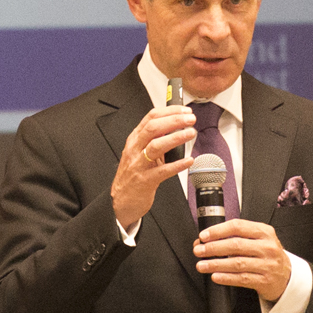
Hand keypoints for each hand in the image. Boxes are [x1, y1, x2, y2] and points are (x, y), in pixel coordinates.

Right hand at [109, 104, 196, 229]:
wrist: (121, 202)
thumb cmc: (133, 176)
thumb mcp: (139, 153)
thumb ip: (155, 140)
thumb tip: (175, 127)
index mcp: (134, 140)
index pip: (151, 117)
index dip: (170, 111)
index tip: (185, 111)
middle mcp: (135, 150)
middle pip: (153, 128)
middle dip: (174, 120)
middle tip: (190, 119)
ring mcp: (139, 165)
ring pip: (156, 146)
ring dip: (176, 138)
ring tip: (190, 134)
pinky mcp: (145, 181)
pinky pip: (163, 171)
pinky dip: (177, 165)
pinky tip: (189, 160)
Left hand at [194, 219, 290, 303]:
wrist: (286, 276)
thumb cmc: (267, 256)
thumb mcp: (259, 240)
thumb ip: (237, 236)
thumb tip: (207, 239)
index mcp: (264, 232)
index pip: (238, 227)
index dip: (218, 231)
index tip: (203, 236)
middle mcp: (267, 247)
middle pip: (236, 245)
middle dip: (213, 248)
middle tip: (199, 250)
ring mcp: (268, 264)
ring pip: (237, 263)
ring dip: (216, 264)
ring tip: (202, 265)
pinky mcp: (265, 281)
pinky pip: (242, 279)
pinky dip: (226, 278)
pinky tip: (215, 276)